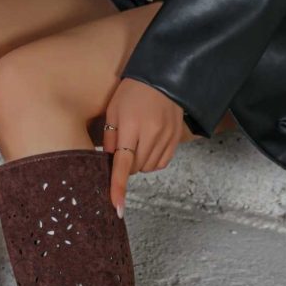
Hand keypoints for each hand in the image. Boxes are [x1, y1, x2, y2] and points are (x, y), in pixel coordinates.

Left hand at [103, 78, 183, 216]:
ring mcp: (166, 137)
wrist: (164, 79)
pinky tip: (148, 146)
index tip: (117, 207)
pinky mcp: (176, 139)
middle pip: (135, 168)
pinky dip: (151, 161)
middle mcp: (151, 134)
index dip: (118, 186)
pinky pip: (161, 163)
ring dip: (138, 163)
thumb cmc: (132, 93)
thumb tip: (108, 163)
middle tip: (123, 148)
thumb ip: (110, 138)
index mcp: (131, 126)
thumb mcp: (113, 111)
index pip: (123, 164)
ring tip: (136, 142)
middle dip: (125, 165)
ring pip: (148, 168)